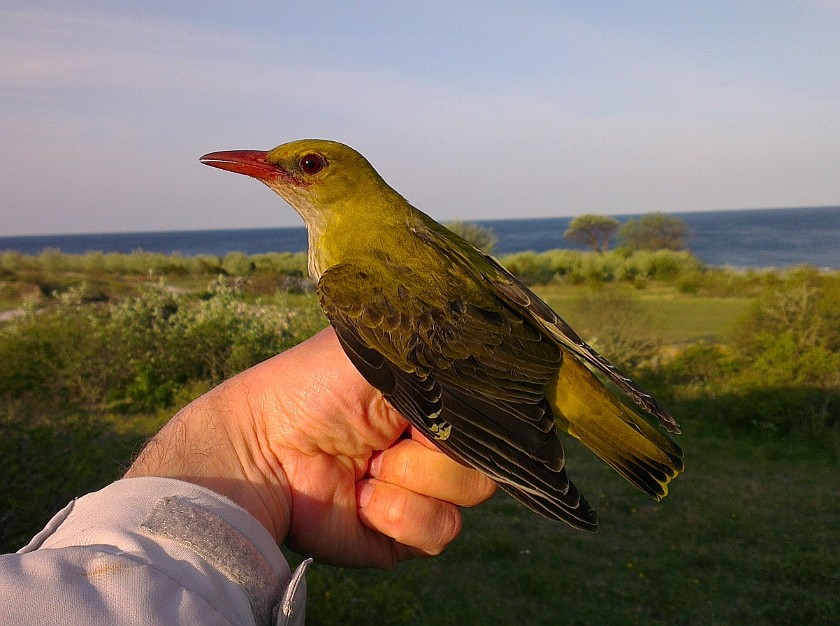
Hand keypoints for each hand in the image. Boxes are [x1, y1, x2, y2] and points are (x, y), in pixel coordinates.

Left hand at [125, 327, 495, 568]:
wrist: (263, 446)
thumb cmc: (317, 386)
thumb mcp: (386, 350)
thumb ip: (445, 357)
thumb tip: (492, 372)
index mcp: (434, 404)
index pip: (489, 416)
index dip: (470, 416)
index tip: (425, 409)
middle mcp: (433, 447)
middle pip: (486, 458)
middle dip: (433, 450)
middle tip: (385, 436)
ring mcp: (422, 491)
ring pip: (470, 496)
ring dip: (410, 480)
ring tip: (366, 466)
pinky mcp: (405, 534)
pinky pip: (439, 532)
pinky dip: (397, 514)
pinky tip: (360, 498)